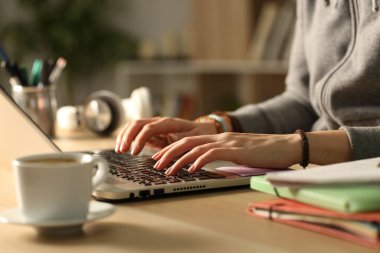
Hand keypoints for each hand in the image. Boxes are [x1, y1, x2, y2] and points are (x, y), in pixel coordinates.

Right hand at [115, 117, 217, 154]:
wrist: (203, 129)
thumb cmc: (198, 135)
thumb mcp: (192, 140)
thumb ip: (179, 143)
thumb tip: (168, 149)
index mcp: (169, 122)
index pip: (149, 128)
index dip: (140, 139)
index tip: (134, 152)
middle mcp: (159, 121)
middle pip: (137, 123)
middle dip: (127, 136)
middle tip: (122, 151)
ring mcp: (154, 125)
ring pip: (134, 125)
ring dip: (124, 136)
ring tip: (119, 150)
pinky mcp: (152, 131)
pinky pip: (136, 131)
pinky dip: (127, 137)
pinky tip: (123, 146)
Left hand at [152, 132, 300, 175]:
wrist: (287, 145)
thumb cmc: (265, 152)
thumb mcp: (239, 152)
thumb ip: (223, 154)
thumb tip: (208, 163)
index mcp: (220, 138)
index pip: (190, 140)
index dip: (172, 148)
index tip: (160, 157)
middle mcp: (220, 137)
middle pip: (186, 141)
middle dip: (168, 152)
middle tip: (155, 164)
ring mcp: (228, 142)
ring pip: (195, 147)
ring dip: (178, 159)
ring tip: (167, 170)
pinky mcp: (236, 150)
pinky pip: (212, 154)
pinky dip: (198, 161)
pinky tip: (190, 170)